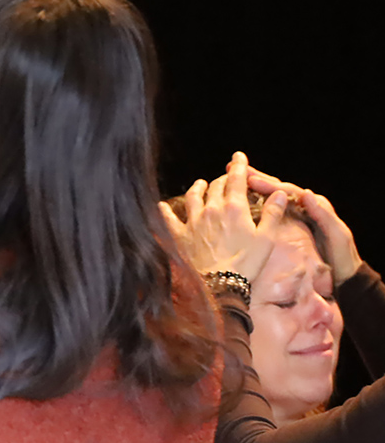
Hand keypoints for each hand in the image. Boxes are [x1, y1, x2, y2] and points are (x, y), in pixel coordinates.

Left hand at [161, 152, 286, 281]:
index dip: (238, 165)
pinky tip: (162, 205)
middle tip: (226, 176)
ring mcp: (194, 221)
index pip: (236, 179)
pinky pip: (170, 218)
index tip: (238, 156)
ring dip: (198, 187)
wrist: (219, 286)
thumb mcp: (266, 240)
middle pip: (216, 186)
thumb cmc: (246, 265)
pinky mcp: (180, 235)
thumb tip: (280, 194)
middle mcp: (212, 209)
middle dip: (222, 178)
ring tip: (201, 183)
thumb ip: (272, 214)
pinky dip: (166, 210)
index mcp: (235, 208)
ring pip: (194, 196)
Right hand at [246, 164, 361, 284]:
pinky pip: (273, 212)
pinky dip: (258, 204)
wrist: (345, 277)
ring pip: (273, 198)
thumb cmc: (342, 257)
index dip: (270, 184)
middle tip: (236, 169)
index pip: (289, 191)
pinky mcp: (292, 227)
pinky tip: (243, 202)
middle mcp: (306, 207)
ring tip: (236, 179)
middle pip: (279, 190)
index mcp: (316, 205)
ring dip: (255, 188)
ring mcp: (298, 216)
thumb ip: (323, 214)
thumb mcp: (337, 235)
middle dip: (258, 179)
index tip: (251, 180)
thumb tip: (305, 193)